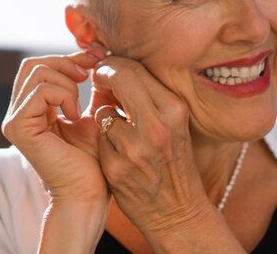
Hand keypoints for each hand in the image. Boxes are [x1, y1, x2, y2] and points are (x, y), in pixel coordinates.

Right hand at [1, 51, 107, 203]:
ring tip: (79, 108)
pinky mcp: (18, 127)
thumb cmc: (95, 159)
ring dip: (67, 83)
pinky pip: (40, 91)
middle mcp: (19, 112)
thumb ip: (93, 87)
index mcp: (34, 109)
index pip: (42, 67)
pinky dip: (63, 94)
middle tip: (88, 76)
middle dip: (66, 63)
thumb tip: (96, 55)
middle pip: (33, 64)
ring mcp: (15, 119)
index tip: (97, 56)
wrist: (88, 192)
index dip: (70, 57)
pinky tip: (74, 114)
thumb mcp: (97, 112)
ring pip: (37, 72)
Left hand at [90, 57, 209, 237]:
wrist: (179, 212)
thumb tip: (114, 69)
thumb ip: (148, 98)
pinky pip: (99, 140)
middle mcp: (158, 126)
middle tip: (97, 81)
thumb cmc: (174, 163)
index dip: (113, 65)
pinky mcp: (117, 168)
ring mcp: (136, 148)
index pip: (135, 69)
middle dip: (102, 76)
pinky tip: (118, 155)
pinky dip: (104, 143)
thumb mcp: (173, 126)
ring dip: (104, 118)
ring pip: (103, 112)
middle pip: (118, 78)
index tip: (106, 70)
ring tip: (118, 132)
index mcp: (175, 109)